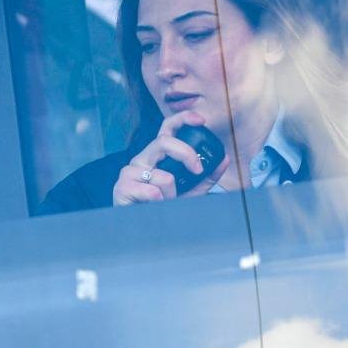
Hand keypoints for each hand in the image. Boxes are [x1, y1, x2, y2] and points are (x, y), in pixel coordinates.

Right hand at [113, 111, 229, 205]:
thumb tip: (225, 159)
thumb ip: (207, 177)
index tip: (200, 120)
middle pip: (163, 142)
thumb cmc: (163, 206)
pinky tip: (153, 206)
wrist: (143, 228)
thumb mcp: (190, 191)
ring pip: (163, 175)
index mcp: (157, 156)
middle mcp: (143, 159)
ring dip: (172, 194)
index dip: (182, 119)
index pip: (167, 129)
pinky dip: (160, 203)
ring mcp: (130, 172)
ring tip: (165, 202)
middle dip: (186, 154)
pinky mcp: (122, 187)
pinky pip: (152, 191)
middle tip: (198, 170)